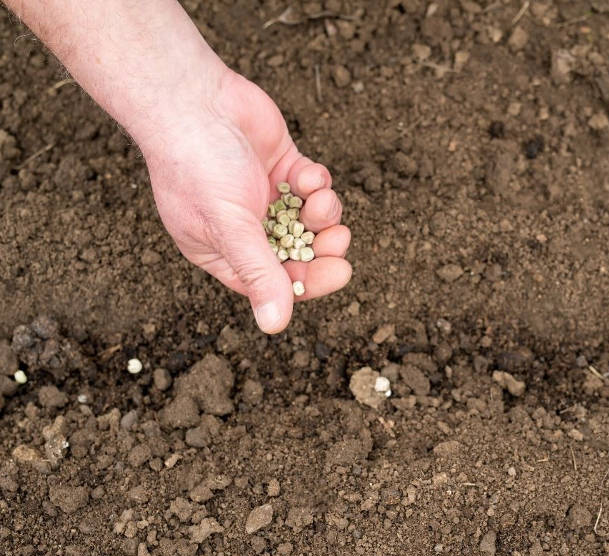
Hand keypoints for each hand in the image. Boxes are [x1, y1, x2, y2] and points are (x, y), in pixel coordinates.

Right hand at [140, 70, 350, 333]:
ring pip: (311, 219)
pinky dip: (317, 182)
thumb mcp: (230, 226)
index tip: (340, 272)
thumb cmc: (198, 165)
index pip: (273, 281)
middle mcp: (246, 227)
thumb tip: (275, 327)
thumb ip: (258, 273)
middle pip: (299, 253)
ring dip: (323, 212)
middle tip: (339, 239)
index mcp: (223, 251)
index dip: (309, 281)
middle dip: (323, 247)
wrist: (192, 99)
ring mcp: (266, 196)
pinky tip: (309, 174)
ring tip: (318, 199)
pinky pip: (312, 186)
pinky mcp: (283, 167)